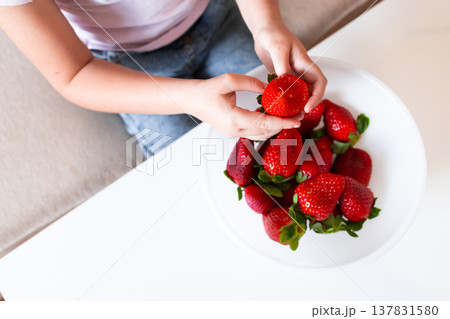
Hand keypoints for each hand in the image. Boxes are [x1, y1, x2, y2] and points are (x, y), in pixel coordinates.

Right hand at [185, 73, 302, 139]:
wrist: (191, 100)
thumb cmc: (207, 89)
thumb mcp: (229, 80)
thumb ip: (250, 83)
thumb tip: (269, 88)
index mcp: (234, 119)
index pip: (264, 123)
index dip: (282, 123)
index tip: (297, 120)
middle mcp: (235, 130)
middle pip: (265, 132)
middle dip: (283, 125)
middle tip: (299, 116)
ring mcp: (234, 134)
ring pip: (261, 135)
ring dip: (276, 128)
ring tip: (290, 117)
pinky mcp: (234, 132)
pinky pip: (254, 133)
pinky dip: (267, 127)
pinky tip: (275, 118)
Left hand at [253, 22, 326, 112]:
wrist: (264, 29)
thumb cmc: (273, 33)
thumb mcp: (278, 48)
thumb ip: (282, 65)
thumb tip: (285, 81)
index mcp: (305, 63)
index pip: (319, 82)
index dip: (317, 96)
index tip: (308, 107)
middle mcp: (300, 70)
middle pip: (311, 91)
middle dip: (306, 104)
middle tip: (296, 116)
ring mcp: (292, 74)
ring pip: (298, 93)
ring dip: (295, 104)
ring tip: (287, 115)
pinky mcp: (282, 76)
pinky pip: (286, 91)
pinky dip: (284, 99)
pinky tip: (277, 106)